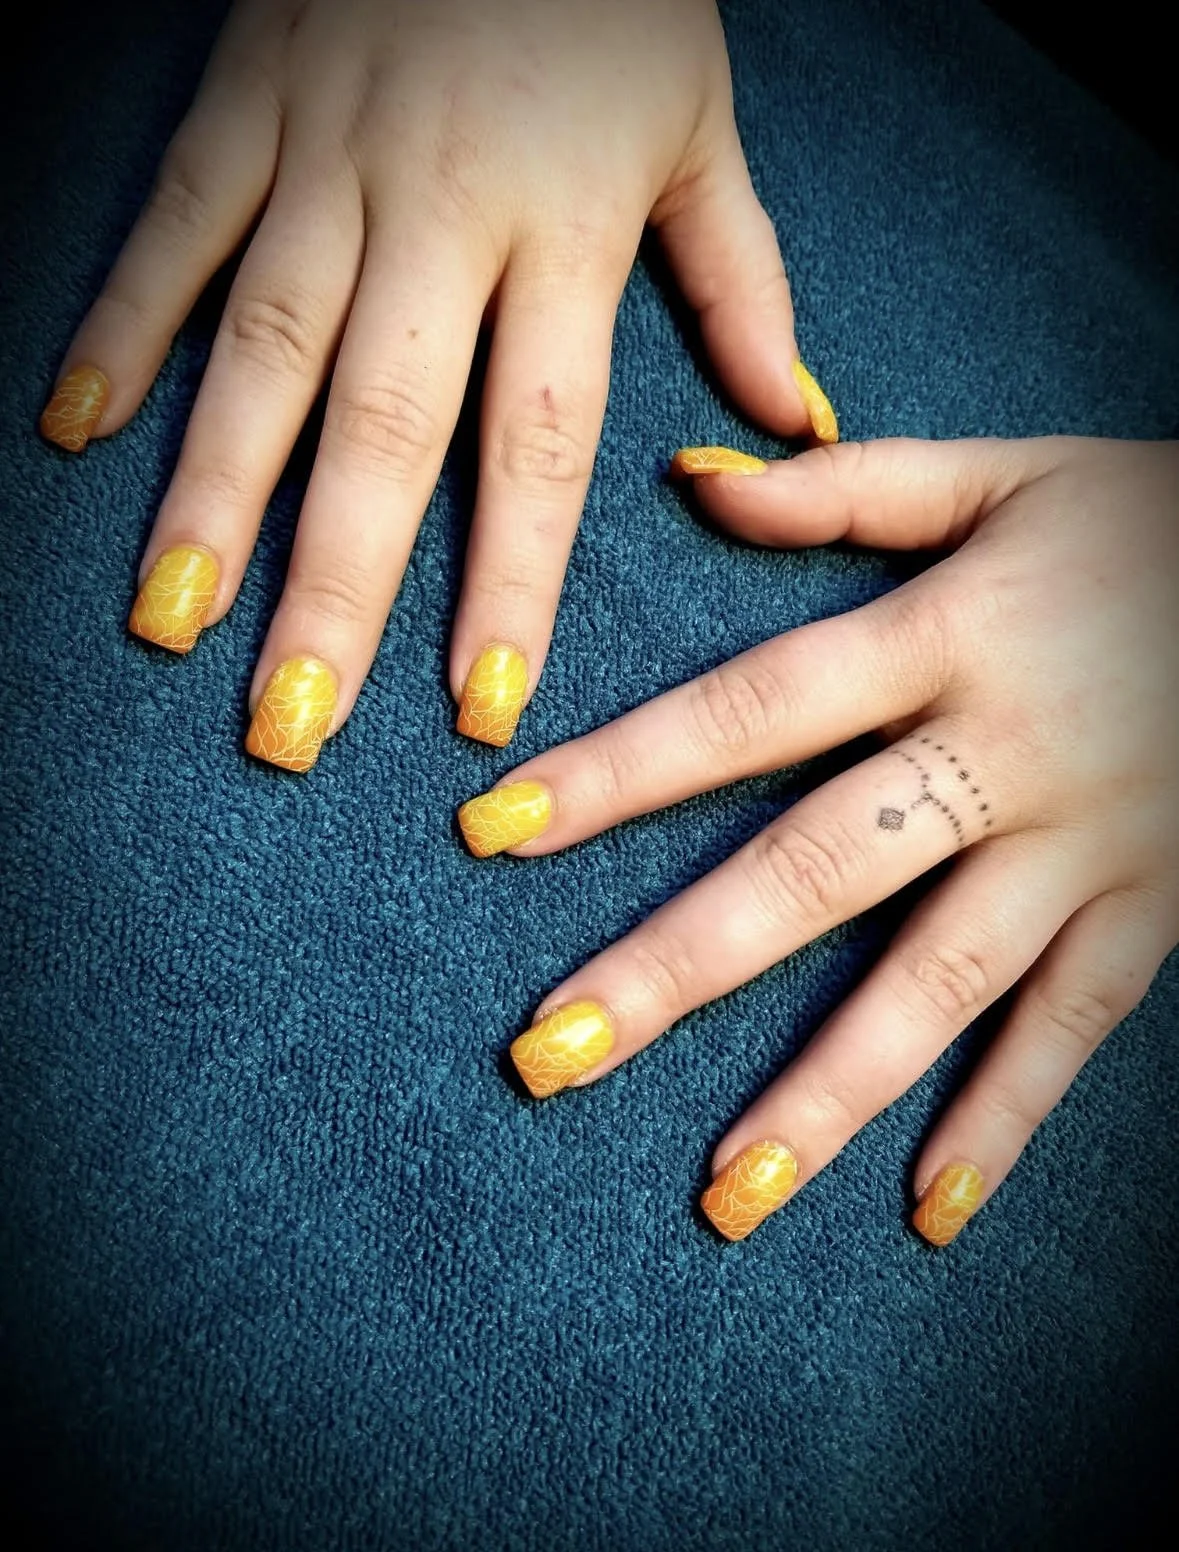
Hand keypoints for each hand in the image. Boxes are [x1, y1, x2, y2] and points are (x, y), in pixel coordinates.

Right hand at [38, 0, 835, 769]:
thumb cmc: (614, 1)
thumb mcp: (703, 128)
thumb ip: (740, 279)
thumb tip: (792, 422)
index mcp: (565, 229)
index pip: (537, 443)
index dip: (507, 583)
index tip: (480, 707)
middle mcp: (440, 210)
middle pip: (383, 428)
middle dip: (334, 586)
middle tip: (294, 722)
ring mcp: (327, 155)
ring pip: (261, 347)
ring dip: (212, 495)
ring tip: (173, 625)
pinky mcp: (245, 101)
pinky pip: (174, 224)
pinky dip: (118, 323)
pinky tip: (75, 434)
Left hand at [457, 435, 1178, 1244]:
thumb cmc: (1152, 519)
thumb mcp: (1009, 473)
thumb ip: (852, 485)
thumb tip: (695, 484)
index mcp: (944, 637)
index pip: (748, 711)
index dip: (618, 771)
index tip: (494, 832)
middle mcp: (1001, 753)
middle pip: (814, 871)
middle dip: (675, 968)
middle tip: (550, 1057)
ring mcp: (1087, 841)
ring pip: (940, 978)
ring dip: (827, 1090)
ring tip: (723, 1192)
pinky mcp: (1160, 901)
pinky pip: (1078, 1021)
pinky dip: (1008, 1115)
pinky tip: (931, 1207)